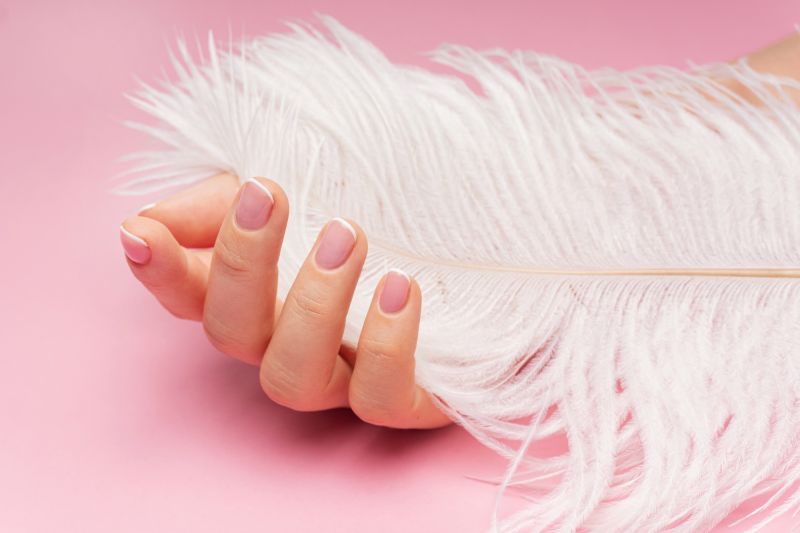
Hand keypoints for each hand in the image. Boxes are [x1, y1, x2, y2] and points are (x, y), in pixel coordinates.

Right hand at [120, 173, 450, 428]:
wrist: (483, 234)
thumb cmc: (384, 209)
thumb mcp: (306, 182)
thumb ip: (225, 200)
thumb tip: (142, 224)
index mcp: (260, 292)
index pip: (188, 295)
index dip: (159, 271)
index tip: (143, 233)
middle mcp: (290, 341)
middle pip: (233, 335)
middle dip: (243, 266)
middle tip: (273, 195)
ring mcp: (345, 375)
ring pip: (293, 378)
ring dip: (311, 304)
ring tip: (347, 235)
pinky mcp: (409, 396)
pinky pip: (382, 399)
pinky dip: (385, 347)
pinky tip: (398, 288)